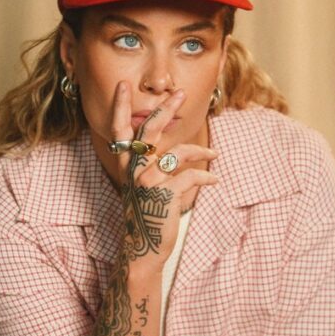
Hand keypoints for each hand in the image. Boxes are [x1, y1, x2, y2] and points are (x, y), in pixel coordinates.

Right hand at [110, 82, 218, 268]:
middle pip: (150, 131)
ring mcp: (147, 182)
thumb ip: (150, 165)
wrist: (144, 249)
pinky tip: (214, 179)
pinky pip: (190, 176)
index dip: (120, 107)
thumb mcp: (143, 186)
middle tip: (181, 94)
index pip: (119, 131)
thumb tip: (172, 147)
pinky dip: (206, 176)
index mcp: (127, 166)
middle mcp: (134, 170)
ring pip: (178, 153)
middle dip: (166, 109)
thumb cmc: (147, 215)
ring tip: (215, 153)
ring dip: (201, 151)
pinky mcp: (164, 195)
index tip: (123, 86)